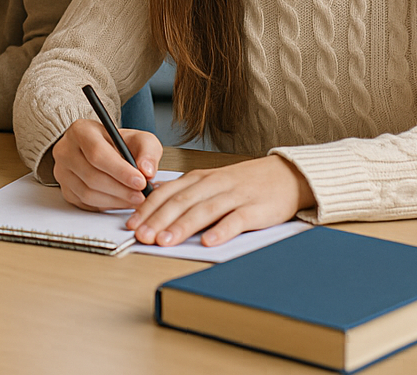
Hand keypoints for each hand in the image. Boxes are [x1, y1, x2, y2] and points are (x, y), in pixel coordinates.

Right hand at [52, 117, 162, 210]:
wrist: (103, 151)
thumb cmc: (119, 144)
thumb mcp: (139, 139)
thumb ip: (148, 151)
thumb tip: (147, 171)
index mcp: (81, 131)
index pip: (97, 153)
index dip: (120, 170)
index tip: (140, 182)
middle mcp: (66, 150)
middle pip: (91, 176)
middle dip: (120, 189)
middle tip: (141, 195)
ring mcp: (62, 171)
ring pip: (87, 193)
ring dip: (115, 200)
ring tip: (134, 199)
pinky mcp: (65, 189)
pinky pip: (84, 203)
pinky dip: (106, 206)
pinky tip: (121, 201)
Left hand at [127, 155, 315, 247]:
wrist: (285, 176)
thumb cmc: (243, 183)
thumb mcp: (209, 182)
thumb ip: (184, 192)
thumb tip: (154, 202)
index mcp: (198, 178)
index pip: (166, 192)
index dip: (147, 208)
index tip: (131, 224)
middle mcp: (213, 185)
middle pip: (180, 202)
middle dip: (157, 220)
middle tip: (141, 236)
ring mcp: (234, 196)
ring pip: (203, 210)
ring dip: (182, 226)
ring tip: (165, 241)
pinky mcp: (255, 209)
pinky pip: (236, 220)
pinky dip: (221, 230)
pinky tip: (209, 241)